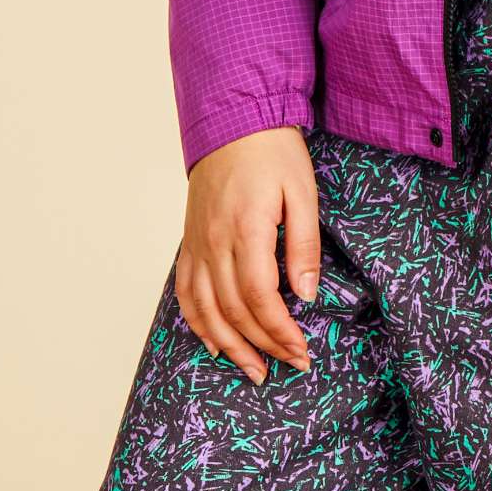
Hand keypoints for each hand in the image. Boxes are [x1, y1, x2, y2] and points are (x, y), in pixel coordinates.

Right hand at [175, 125, 319, 382]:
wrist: (233, 120)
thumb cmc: (273, 151)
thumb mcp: (302, 191)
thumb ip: (303, 244)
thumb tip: (305, 295)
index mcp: (246, 229)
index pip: (260, 297)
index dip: (279, 331)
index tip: (300, 351)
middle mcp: (215, 242)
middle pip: (234, 310)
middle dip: (262, 344)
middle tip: (287, 364)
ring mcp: (197, 243)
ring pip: (206, 309)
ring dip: (229, 345)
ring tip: (253, 370)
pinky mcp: (190, 241)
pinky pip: (186, 291)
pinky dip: (197, 322)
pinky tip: (213, 342)